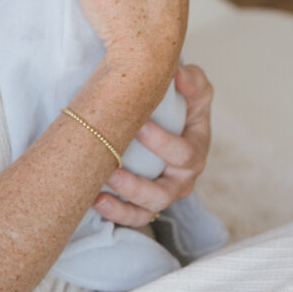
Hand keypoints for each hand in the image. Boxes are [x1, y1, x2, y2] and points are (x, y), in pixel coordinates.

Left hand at [93, 63, 213, 226]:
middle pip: (166, 192)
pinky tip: (96, 200)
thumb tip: (179, 75)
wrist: (164, 114)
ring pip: (149, 209)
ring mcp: (164, 192)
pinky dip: (116, 213)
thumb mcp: (192, 86)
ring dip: (124, 200)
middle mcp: (183, 176)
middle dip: (138, 183)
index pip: (185, 154)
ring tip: (102, 184)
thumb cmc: (180, 101)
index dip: (163, 143)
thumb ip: (191, 80)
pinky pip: (134, 216)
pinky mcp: (145, 201)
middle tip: (113, 165)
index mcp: (196, 148)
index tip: (141, 126)